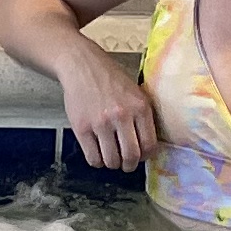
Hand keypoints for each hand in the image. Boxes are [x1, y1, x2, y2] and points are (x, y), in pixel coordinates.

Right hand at [57, 49, 157, 172]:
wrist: (82, 65)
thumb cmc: (109, 79)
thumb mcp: (135, 92)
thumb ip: (142, 116)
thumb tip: (147, 146)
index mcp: (140, 107)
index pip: (149, 145)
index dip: (145, 157)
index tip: (140, 157)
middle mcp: (122, 115)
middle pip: (131, 156)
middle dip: (129, 165)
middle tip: (126, 164)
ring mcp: (101, 123)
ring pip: (111, 160)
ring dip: (112, 164)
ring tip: (110, 157)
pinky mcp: (82, 128)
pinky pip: (93, 158)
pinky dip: (97, 161)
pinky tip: (97, 154)